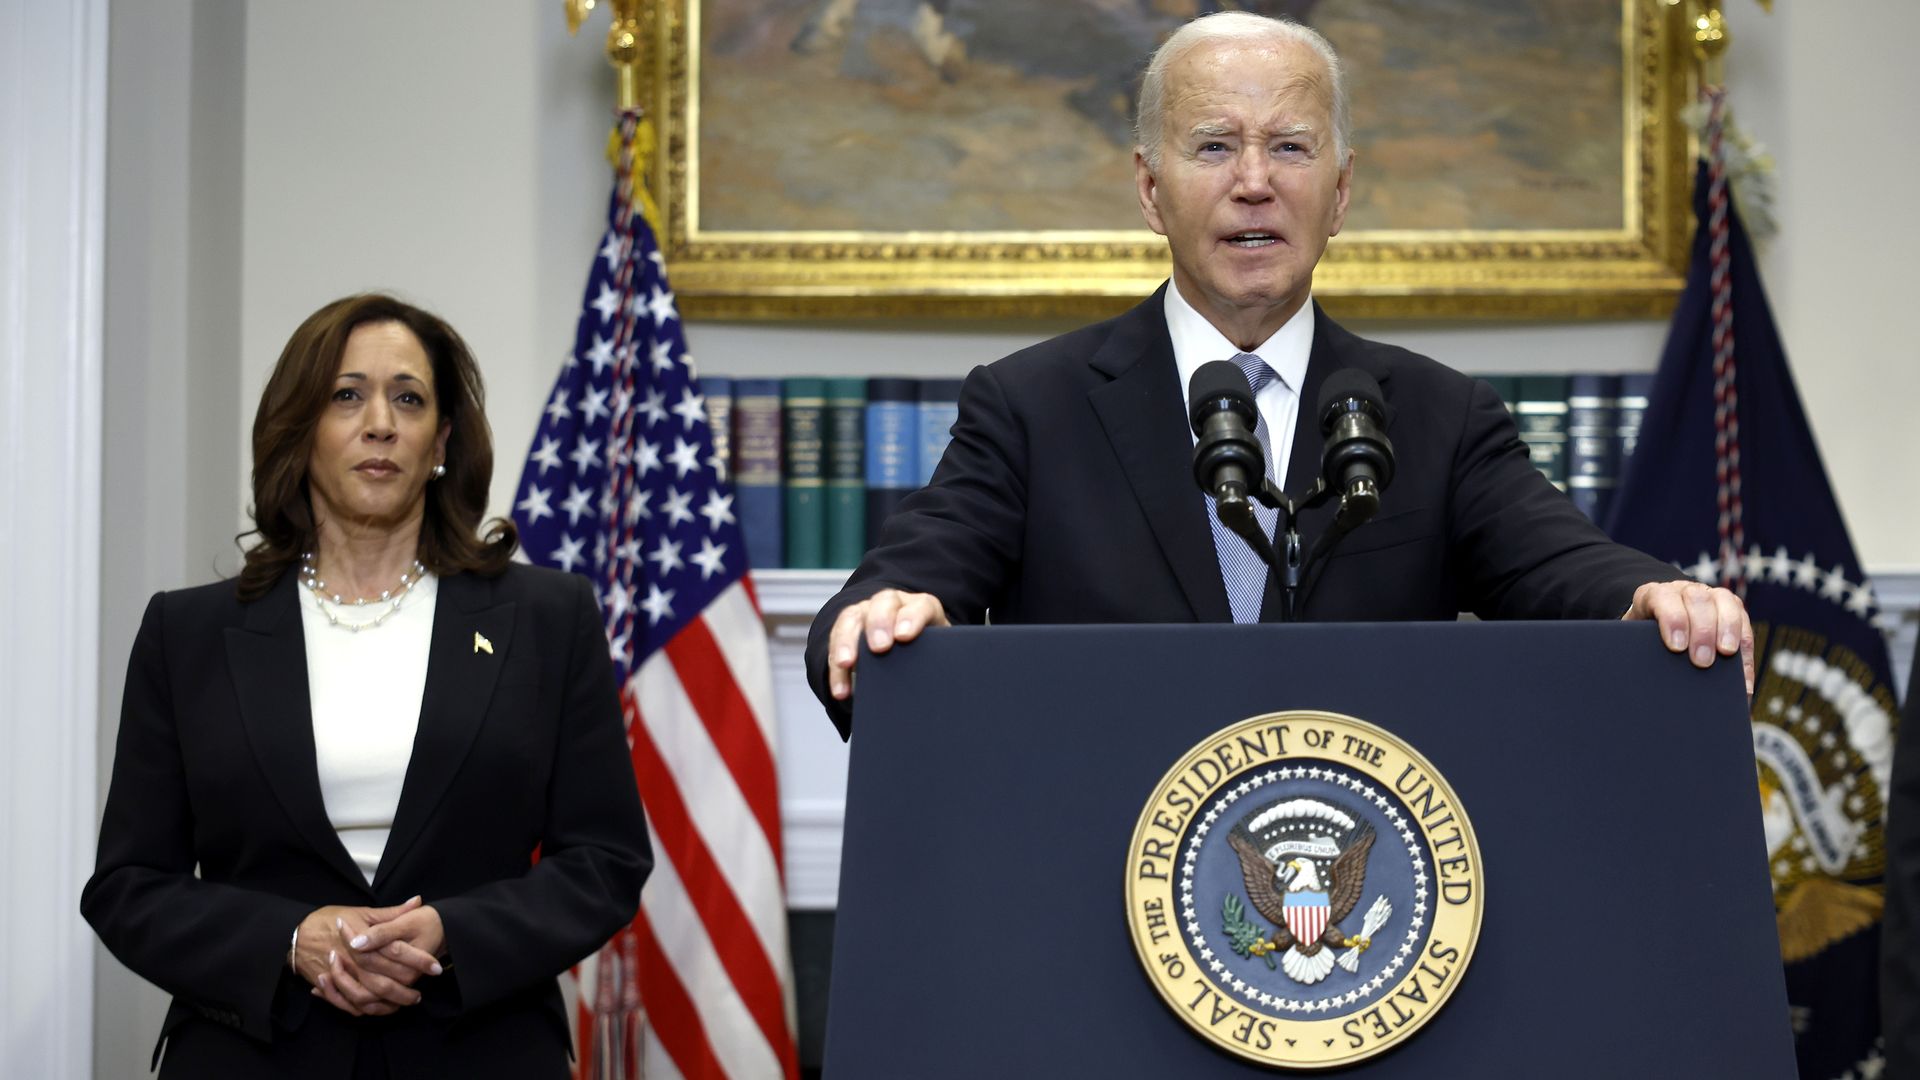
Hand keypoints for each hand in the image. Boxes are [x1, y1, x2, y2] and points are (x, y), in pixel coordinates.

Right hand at [294, 897, 436, 1015]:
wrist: (295, 935)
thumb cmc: (329, 920)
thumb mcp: (361, 912)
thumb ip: (391, 912)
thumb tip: (417, 901)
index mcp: (362, 939)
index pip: (396, 952)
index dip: (418, 961)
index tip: (435, 967)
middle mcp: (352, 960)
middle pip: (383, 981)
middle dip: (406, 989)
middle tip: (422, 992)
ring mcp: (341, 976)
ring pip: (369, 998)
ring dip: (389, 1003)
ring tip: (406, 1001)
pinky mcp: (331, 987)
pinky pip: (351, 1005)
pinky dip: (368, 1009)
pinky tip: (383, 1007)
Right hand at [825, 589, 949, 700]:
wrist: (911, 650)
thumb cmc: (930, 653)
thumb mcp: (938, 653)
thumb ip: (940, 660)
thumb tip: (940, 685)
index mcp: (921, 607)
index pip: (920, 606)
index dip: (912, 618)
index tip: (905, 636)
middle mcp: (893, 604)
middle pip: (883, 603)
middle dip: (879, 624)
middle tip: (879, 648)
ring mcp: (867, 612)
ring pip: (852, 618)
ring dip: (847, 641)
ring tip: (846, 664)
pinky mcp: (848, 628)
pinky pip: (836, 641)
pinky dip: (835, 667)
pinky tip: (840, 688)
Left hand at [1624, 579, 1754, 694]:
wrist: (1655, 624)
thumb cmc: (1642, 638)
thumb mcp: (1634, 640)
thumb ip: (1641, 648)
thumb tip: (1648, 675)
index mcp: (1655, 594)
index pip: (1664, 598)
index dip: (1672, 620)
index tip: (1676, 647)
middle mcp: (1684, 591)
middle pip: (1698, 599)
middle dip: (1702, 630)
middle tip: (1702, 661)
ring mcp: (1711, 596)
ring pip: (1726, 603)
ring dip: (1729, 631)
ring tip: (1726, 655)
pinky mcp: (1732, 609)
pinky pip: (1745, 625)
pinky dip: (1745, 651)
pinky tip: (1743, 677)